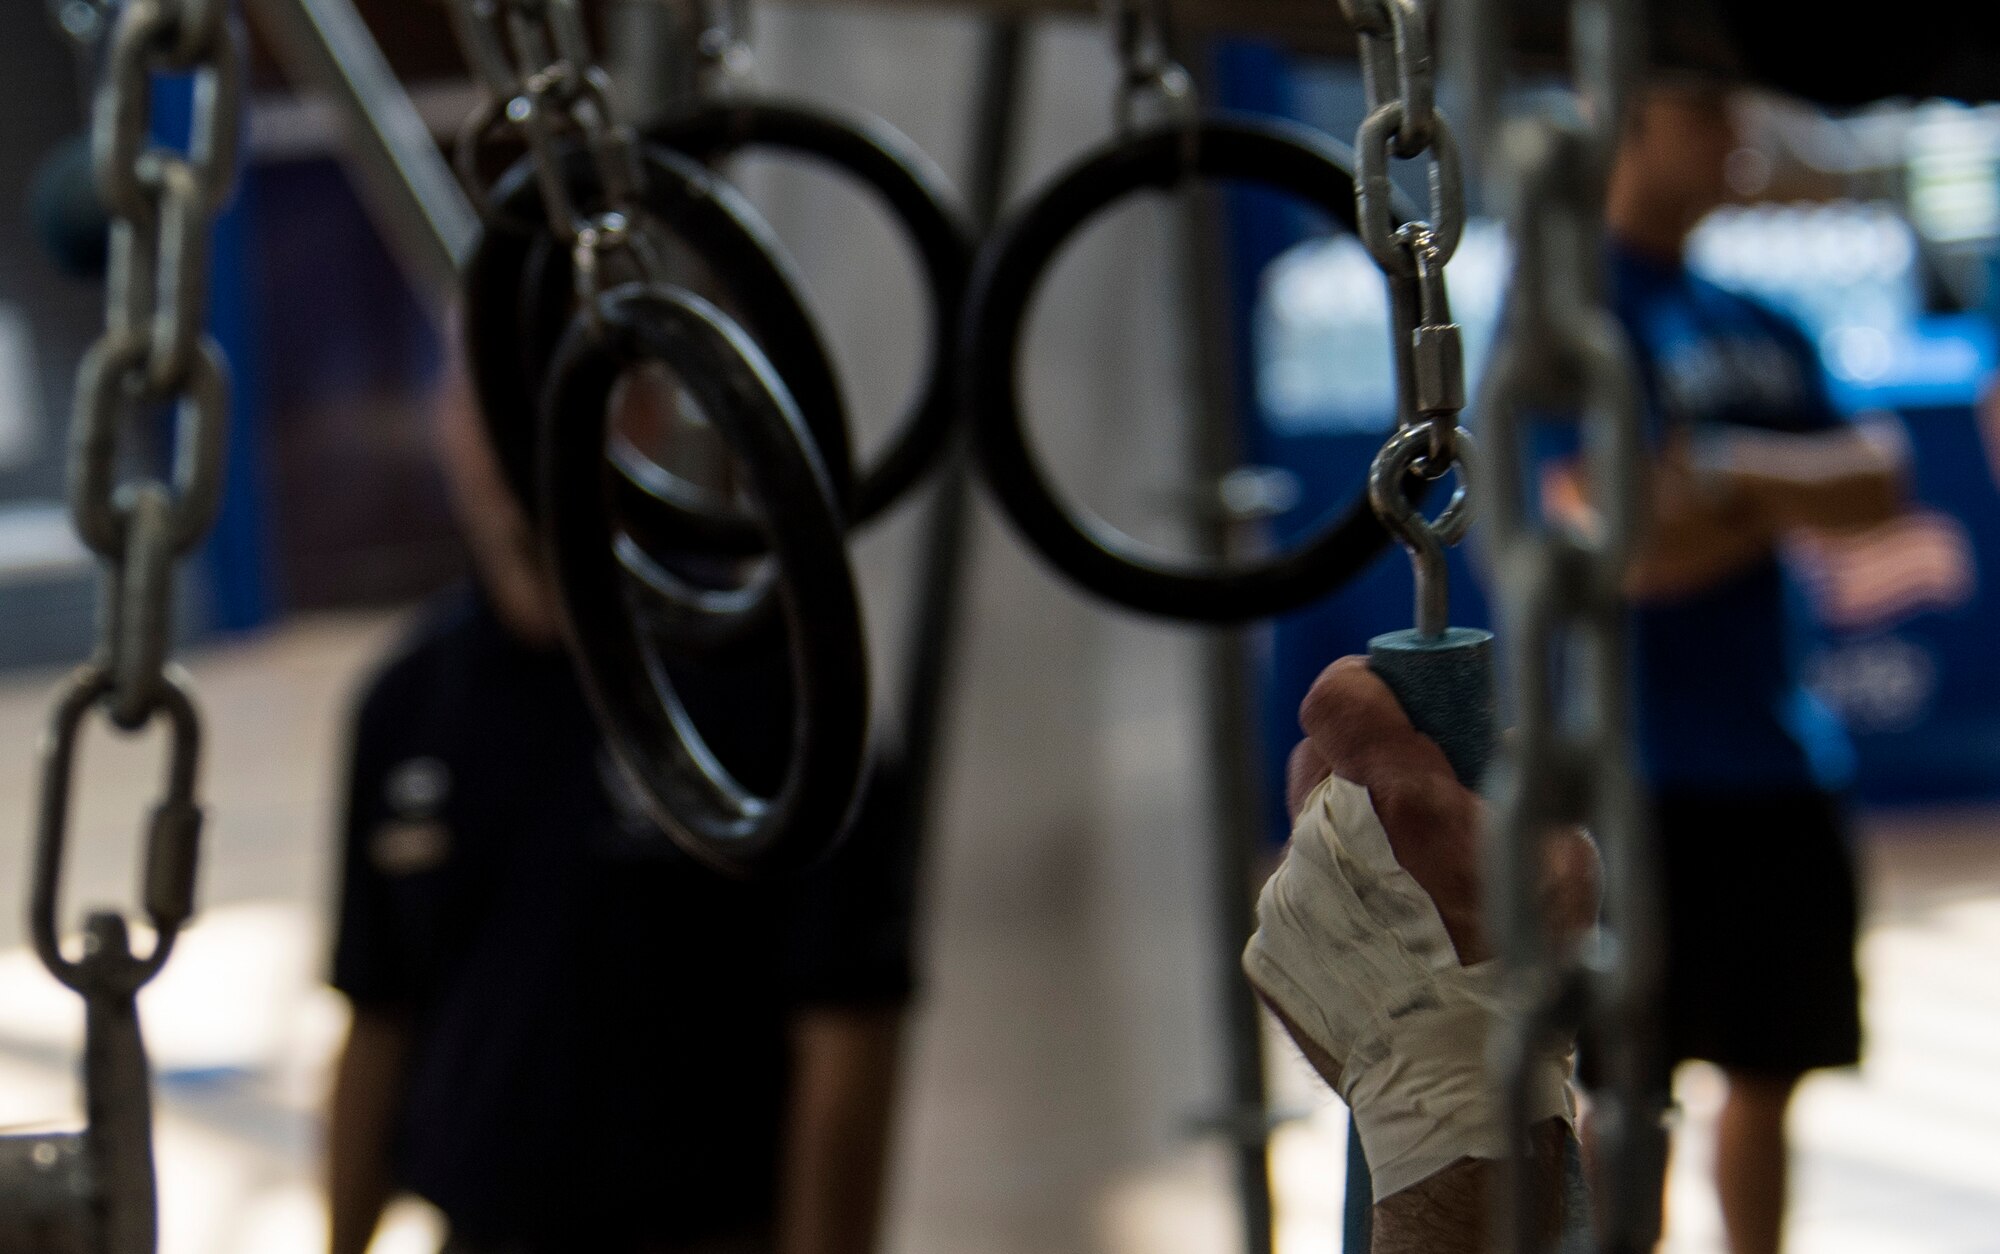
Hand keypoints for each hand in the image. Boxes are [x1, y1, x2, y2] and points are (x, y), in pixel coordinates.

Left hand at [1247, 657, 1598, 1210]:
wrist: (1458, 1092)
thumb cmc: (1523, 972)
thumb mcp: (1557, 857)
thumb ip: (1508, 784)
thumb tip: (1484, 744)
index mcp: (1397, 796)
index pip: (1337, 694)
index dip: (1362, 687)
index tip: (1390, 699)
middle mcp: (1325, 835)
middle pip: (1317, 761)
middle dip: (1359, 769)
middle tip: (1407, 802)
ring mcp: (1286, 893)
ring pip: (1308, 835)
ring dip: (1348, 847)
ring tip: (1404, 902)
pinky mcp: (1264, 946)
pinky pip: (1295, 900)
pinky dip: (1330, 910)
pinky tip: (1378, 952)